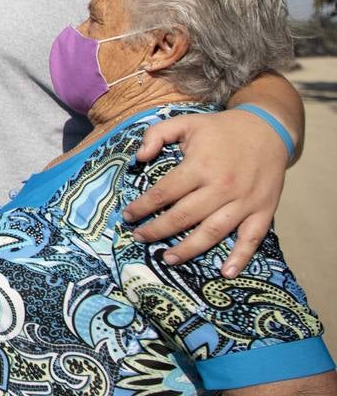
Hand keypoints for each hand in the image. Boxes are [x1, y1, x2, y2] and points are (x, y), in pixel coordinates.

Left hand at [121, 108, 289, 276]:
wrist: (267, 130)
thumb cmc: (220, 130)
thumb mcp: (185, 122)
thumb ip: (157, 135)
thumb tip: (138, 158)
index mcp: (200, 166)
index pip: (164, 193)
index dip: (143, 206)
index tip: (127, 216)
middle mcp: (221, 187)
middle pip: (184, 216)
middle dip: (157, 230)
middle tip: (140, 238)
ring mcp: (244, 202)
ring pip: (213, 232)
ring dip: (188, 249)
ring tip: (167, 259)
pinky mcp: (264, 211)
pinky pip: (252, 239)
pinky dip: (240, 258)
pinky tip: (225, 273)